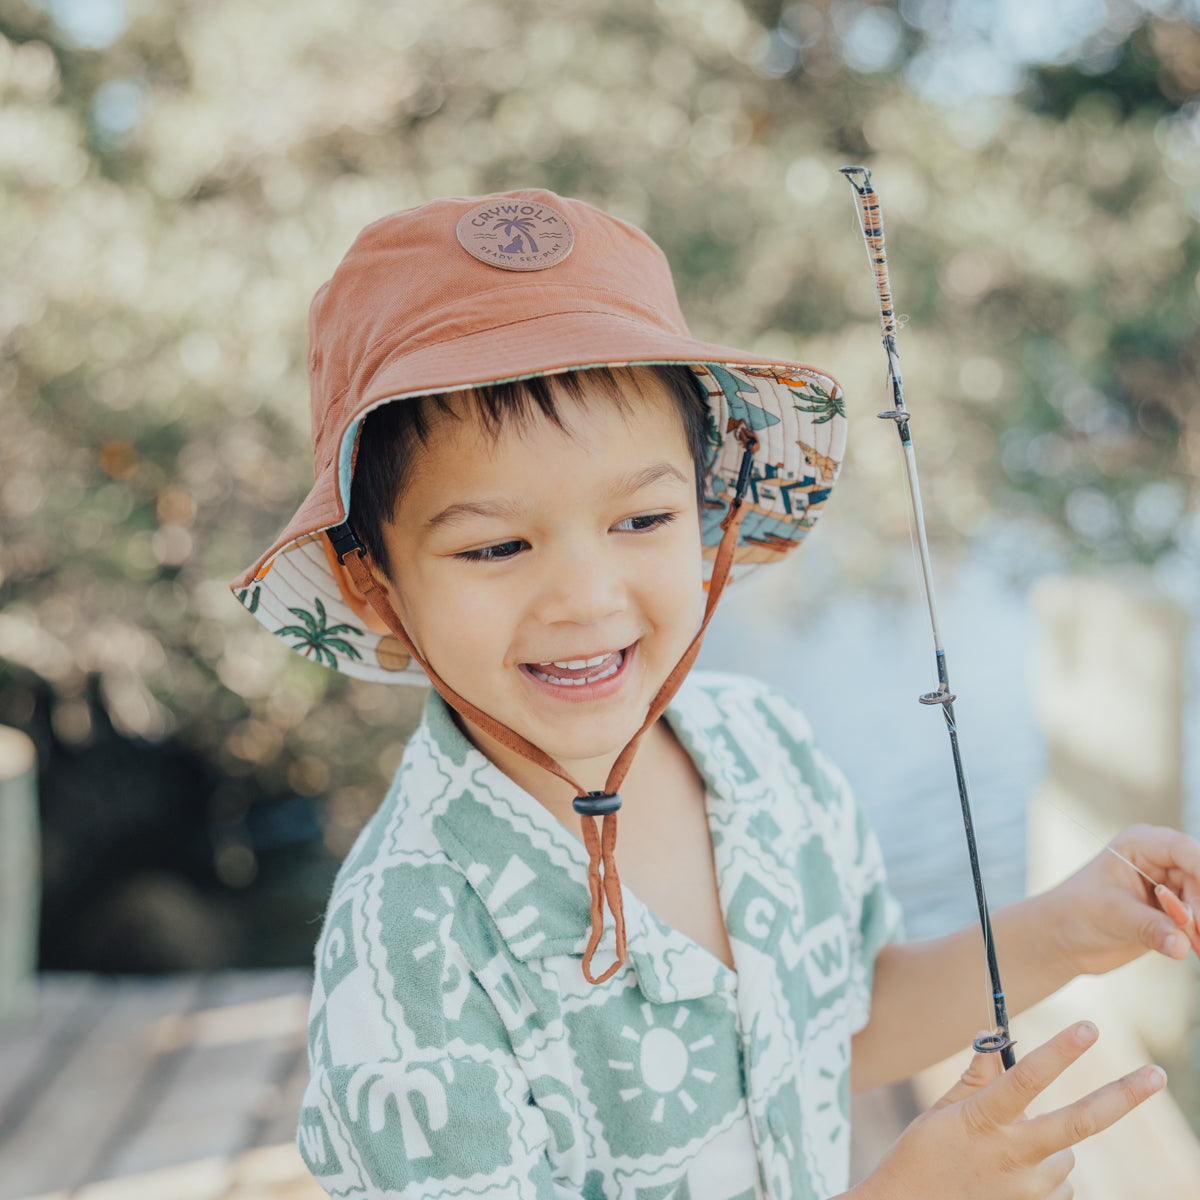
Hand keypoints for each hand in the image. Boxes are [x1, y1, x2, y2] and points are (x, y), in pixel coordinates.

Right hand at [855, 1022, 1165, 1199]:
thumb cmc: (920, 1157)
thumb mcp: (939, 1112)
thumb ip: (974, 1078)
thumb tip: (992, 1037)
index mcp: (983, 1120)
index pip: (1027, 1079)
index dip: (1059, 1052)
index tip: (1089, 1027)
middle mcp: (1014, 1155)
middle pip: (1080, 1122)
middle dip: (1122, 1096)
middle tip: (1157, 1074)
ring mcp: (1030, 1189)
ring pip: (1065, 1154)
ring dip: (1050, 1143)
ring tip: (1006, 1150)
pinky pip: (1060, 1185)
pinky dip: (1046, 1173)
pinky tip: (1011, 1175)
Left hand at [1039, 823, 1199, 976]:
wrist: (1063, 937)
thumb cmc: (1075, 913)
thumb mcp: (1111, 915)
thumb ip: (1149, 928)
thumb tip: (1181, 944)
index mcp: (1139, 844)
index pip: (1183, 850)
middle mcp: (1159, 860)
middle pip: (1199, 877)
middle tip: (1193, 933)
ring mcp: (1169, 886)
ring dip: (1199, 926)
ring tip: (1192, 947)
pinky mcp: (1174, 912)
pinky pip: (1199, 922)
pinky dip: (1198, 936)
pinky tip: (1193, 950)